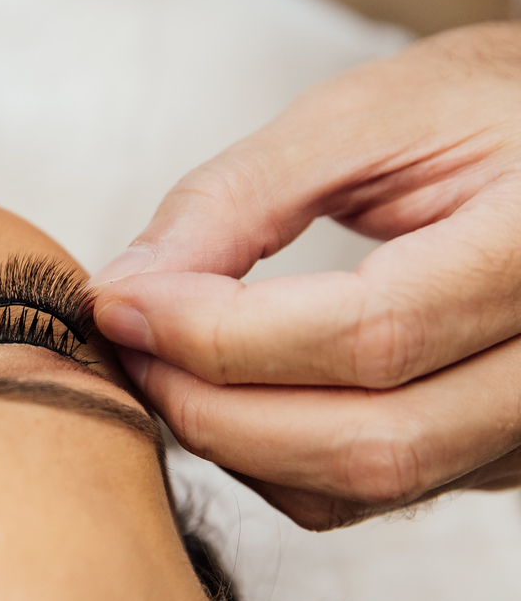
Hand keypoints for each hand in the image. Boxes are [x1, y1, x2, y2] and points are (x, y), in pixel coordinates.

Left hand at [91, 23, 520, 529]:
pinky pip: (373, 490)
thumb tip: (127, 289)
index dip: (218, 334)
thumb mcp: (362, 120)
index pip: (368, 333)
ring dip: (234, 441)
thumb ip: (239, 199)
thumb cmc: (479, 109)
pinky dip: (274, 458)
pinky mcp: (501, 448)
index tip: (118, 302)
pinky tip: (225, 392)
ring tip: (162, 363)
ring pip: (365, 485)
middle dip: (211, 406)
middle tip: (126, 343)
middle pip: (368, 440)